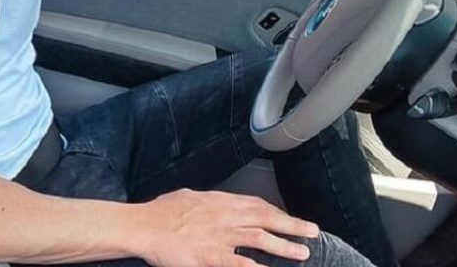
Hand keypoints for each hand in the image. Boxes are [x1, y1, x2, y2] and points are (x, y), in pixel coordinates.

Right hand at [132, 189, 318, 266]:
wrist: (143, 226)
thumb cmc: (160, 212)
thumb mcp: (187, 197)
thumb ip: (206, 202)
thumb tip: (214, 203)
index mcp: (219, 201)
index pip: (255, 204)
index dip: (276, 212)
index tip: (289, 218)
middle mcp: (224, 216)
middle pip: (265, 218)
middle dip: (292, 225)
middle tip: (312, 230)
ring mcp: (220, 236)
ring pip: (260, 238)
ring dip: (284, 246)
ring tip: (302, 252)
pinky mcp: (212, 256)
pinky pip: (241, 263)